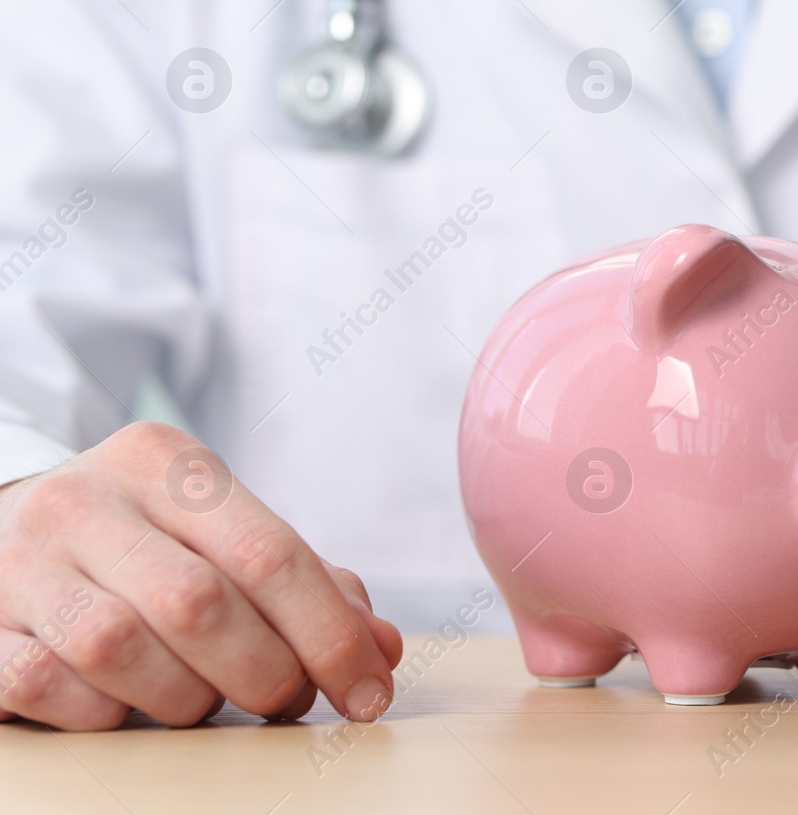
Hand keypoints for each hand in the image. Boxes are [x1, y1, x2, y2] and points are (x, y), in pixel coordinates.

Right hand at [0, 421, 402, 729]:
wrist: (1, 523)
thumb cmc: (143, 540)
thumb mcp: (222, 533)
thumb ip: (309, 584)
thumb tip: (382, 648)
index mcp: (163, 461)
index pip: (269, 552)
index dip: (330, 634)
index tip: (369, 691)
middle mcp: (85, 499)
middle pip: (200, 605)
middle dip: (265, 674)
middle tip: (288, 700)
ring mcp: (19, 561)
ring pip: (121, 651)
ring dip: (186, 699)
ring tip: (205, 697)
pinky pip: (49, 688)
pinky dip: (104, 713)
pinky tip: (126, 702)